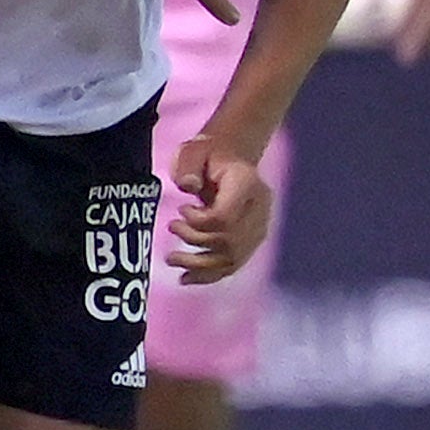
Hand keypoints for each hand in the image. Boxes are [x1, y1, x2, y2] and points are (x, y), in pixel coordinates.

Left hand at [163, 131, 272, 285]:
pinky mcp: (250, 241)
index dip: (200, 222)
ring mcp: (258, 228)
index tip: (182, 210)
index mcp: (248, 185)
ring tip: (170, 259)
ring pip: (232, 259)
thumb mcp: (193, 150)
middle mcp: (259, 209)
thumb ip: (188, 166)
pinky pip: (233, 265)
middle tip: (172, 227)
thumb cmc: (207, 154)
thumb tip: (188, 186)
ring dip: (198, 265)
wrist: (229, 158)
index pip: (226, 218)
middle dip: (196, 241)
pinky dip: (208, 275)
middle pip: (229, 242)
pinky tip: (185, 279)